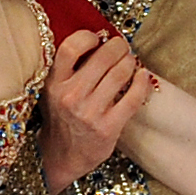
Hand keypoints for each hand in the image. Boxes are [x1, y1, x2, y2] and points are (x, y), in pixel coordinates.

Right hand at [40, 28, 153, 191]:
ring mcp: (90, 113)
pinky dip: (142, 81)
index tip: (97, 38)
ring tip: (130, 61)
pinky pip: (133, 96)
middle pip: (102, 57)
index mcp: (54, 84)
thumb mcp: (52, 92)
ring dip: (130, 62)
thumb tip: (97, 41)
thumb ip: (66, 70)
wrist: (61, 157)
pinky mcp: (108, 127)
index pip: (70, 48)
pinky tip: (142, 76)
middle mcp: (70, 96)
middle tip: (122, 46)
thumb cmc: (61, 119)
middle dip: (118, 46)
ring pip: (120, 73)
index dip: (88, 37)